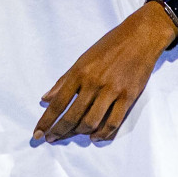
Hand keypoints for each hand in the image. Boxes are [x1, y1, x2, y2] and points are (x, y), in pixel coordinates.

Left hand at [34, 2, 174, 144]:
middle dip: (59, 131)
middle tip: (51, 139)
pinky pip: (113, 122)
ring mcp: (112, 90)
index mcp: (80, 72)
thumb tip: (45, 98)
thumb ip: (64, 80)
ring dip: (79, 133)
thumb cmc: (109, 46)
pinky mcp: (128, 96)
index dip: (46, 121)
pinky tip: (94, 137)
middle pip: (72, 116)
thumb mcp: (82, 59)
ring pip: (91, 122)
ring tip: (71, 136)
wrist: (140, 37)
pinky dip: (102, 134)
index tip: (37, 133)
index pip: (58, 102)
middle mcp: (94, 82)